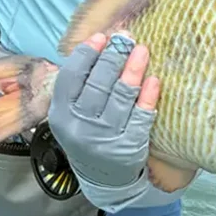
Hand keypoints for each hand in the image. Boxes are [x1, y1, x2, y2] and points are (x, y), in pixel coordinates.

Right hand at [47, 32, 159, 187]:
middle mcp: (81, 126)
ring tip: (142, 50)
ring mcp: (106, 138)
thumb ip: (77, 86)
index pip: (71, 78)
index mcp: (61, 115)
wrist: (103, 178)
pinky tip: (154, 80)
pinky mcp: (130, 147)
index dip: (86, 54)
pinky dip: (147, 96)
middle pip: (98, 84)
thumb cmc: (87, 133)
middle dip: (113, 56)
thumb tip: (97, 45)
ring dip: (132, 70)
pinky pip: (141, 116)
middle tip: (125, 38)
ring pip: (121, 97)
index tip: (101, 37)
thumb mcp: (70, 114)